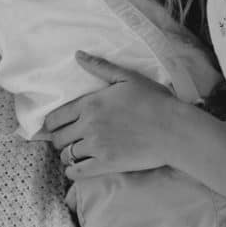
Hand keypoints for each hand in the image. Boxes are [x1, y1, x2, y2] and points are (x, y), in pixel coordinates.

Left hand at [44, 51, 178, 179]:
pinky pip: (77, 172)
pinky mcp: (106, 164)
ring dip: (67, 154)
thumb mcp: (127, 77)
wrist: (173, 129)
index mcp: (90, 104)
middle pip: (57, 138)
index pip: (56, 117)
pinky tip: (78, 168)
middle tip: (67, 139)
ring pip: (66, 155)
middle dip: (59, 139)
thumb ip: (99, 67)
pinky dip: (73, 171)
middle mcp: (89, 125)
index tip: (56, 127)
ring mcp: (96, 146)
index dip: (52, 124)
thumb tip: (77, 55)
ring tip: (75, 152)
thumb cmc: (153, 100)